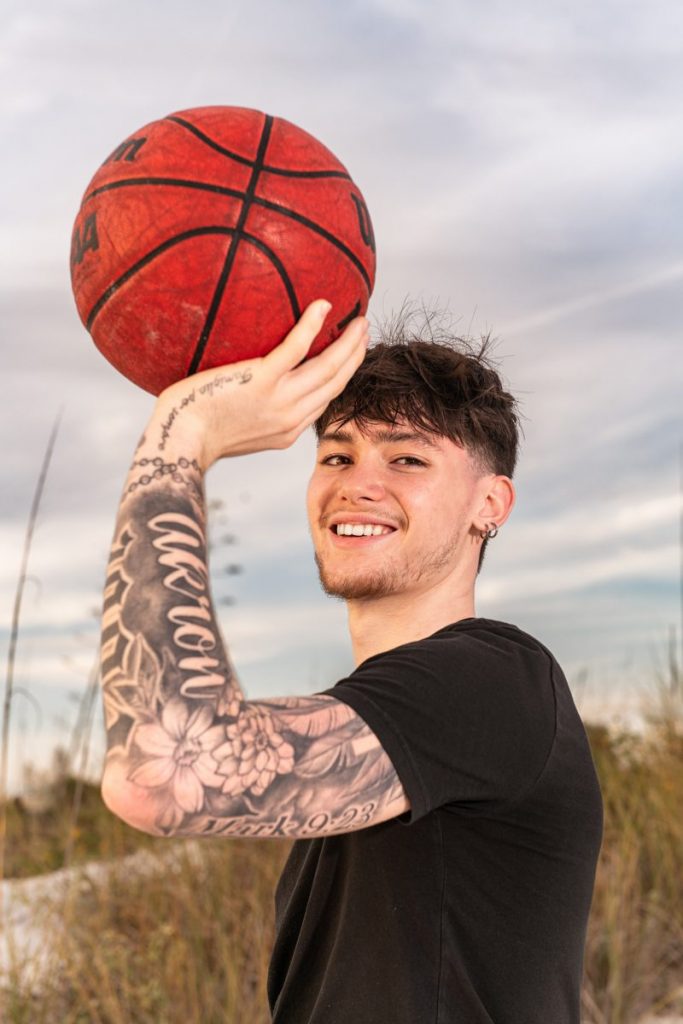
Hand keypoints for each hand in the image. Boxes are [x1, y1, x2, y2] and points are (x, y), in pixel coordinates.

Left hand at [147, 300, 369, 470]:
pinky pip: (296, 348)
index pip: (324, 400)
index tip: (350, 356)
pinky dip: (313, 325)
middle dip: (355, 356)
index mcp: (288, 430)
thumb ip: (251, 410)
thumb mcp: (233, 429)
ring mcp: (280, 399)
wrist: (180, 441)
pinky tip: (322, 305)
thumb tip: (246, 386)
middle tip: (363, 330)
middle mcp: (292, 416)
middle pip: (336, 382)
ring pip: (329, 367)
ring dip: (349, 342)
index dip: (342, 376)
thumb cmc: (193, 432)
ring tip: (359, 320)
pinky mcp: (262, 380)